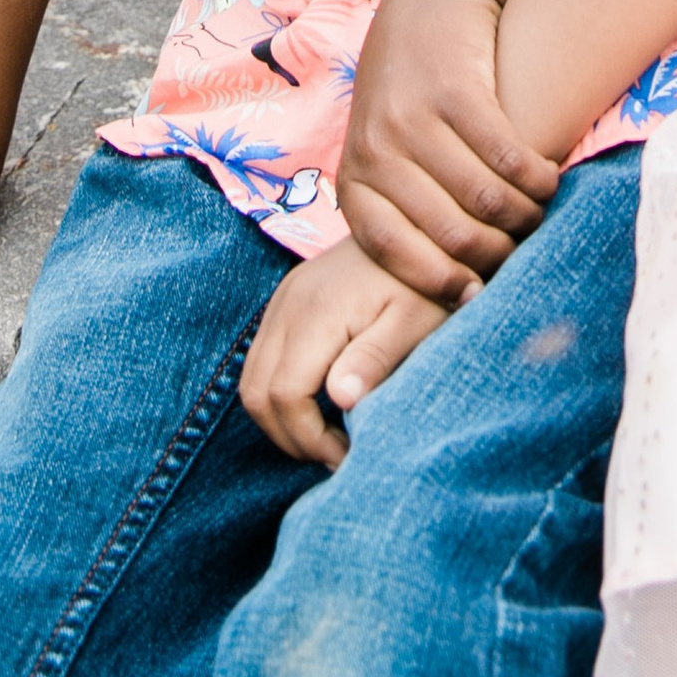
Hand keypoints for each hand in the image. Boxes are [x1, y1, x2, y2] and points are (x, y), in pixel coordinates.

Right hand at [239, 241, 451, 465]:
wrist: (416, 222)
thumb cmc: (424, 283)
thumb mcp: (416, 321)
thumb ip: (376, 358)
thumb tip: (340, 399)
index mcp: (317, 312)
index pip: (285, 396)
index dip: (309, 439)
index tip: (347, 454)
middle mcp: (287, 304)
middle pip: (256, 395)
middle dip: (290, 437)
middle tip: (335, 454)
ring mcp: (281, 300)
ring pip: (251, 381)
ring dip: (281, 419)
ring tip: (327, 437)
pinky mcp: (285, 301)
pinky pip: (261, 361)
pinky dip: (279, 393)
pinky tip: (320, 404)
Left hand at [338, 0, 558, 302]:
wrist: (427, 2)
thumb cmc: (412, 97)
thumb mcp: (387, 153)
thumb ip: (404, 209)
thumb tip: (444, 295)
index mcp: (355, 179)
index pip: (393, 253)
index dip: (438, 281)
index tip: (476, 294)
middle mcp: (376, 150)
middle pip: (449, 232)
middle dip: (494, 252)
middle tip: (522, 249)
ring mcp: (412, 118)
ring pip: (485, 198)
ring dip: (524, 215)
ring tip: (540, 213)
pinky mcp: (454, 90)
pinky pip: (507, 155)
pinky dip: (536, 177)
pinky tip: (548, 179)